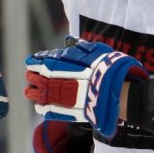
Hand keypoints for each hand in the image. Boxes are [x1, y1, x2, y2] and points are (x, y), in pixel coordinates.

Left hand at [24, 38, 148, 138]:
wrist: (124, 93)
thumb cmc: (116, 70)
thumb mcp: (100, 52)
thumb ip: (83, 48)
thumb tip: (69, 41)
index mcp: (75, 63)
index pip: (50, 60)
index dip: (38, 61)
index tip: (31, 62)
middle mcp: (69, 78)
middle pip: (45, 76)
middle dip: (34, 76)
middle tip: (29, 76)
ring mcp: (70, 96)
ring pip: (46, 93)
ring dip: (36, 92)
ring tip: (29, 92)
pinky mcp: (74, 111)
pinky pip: (54, 111)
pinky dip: (45, 109)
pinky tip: (40, 107)